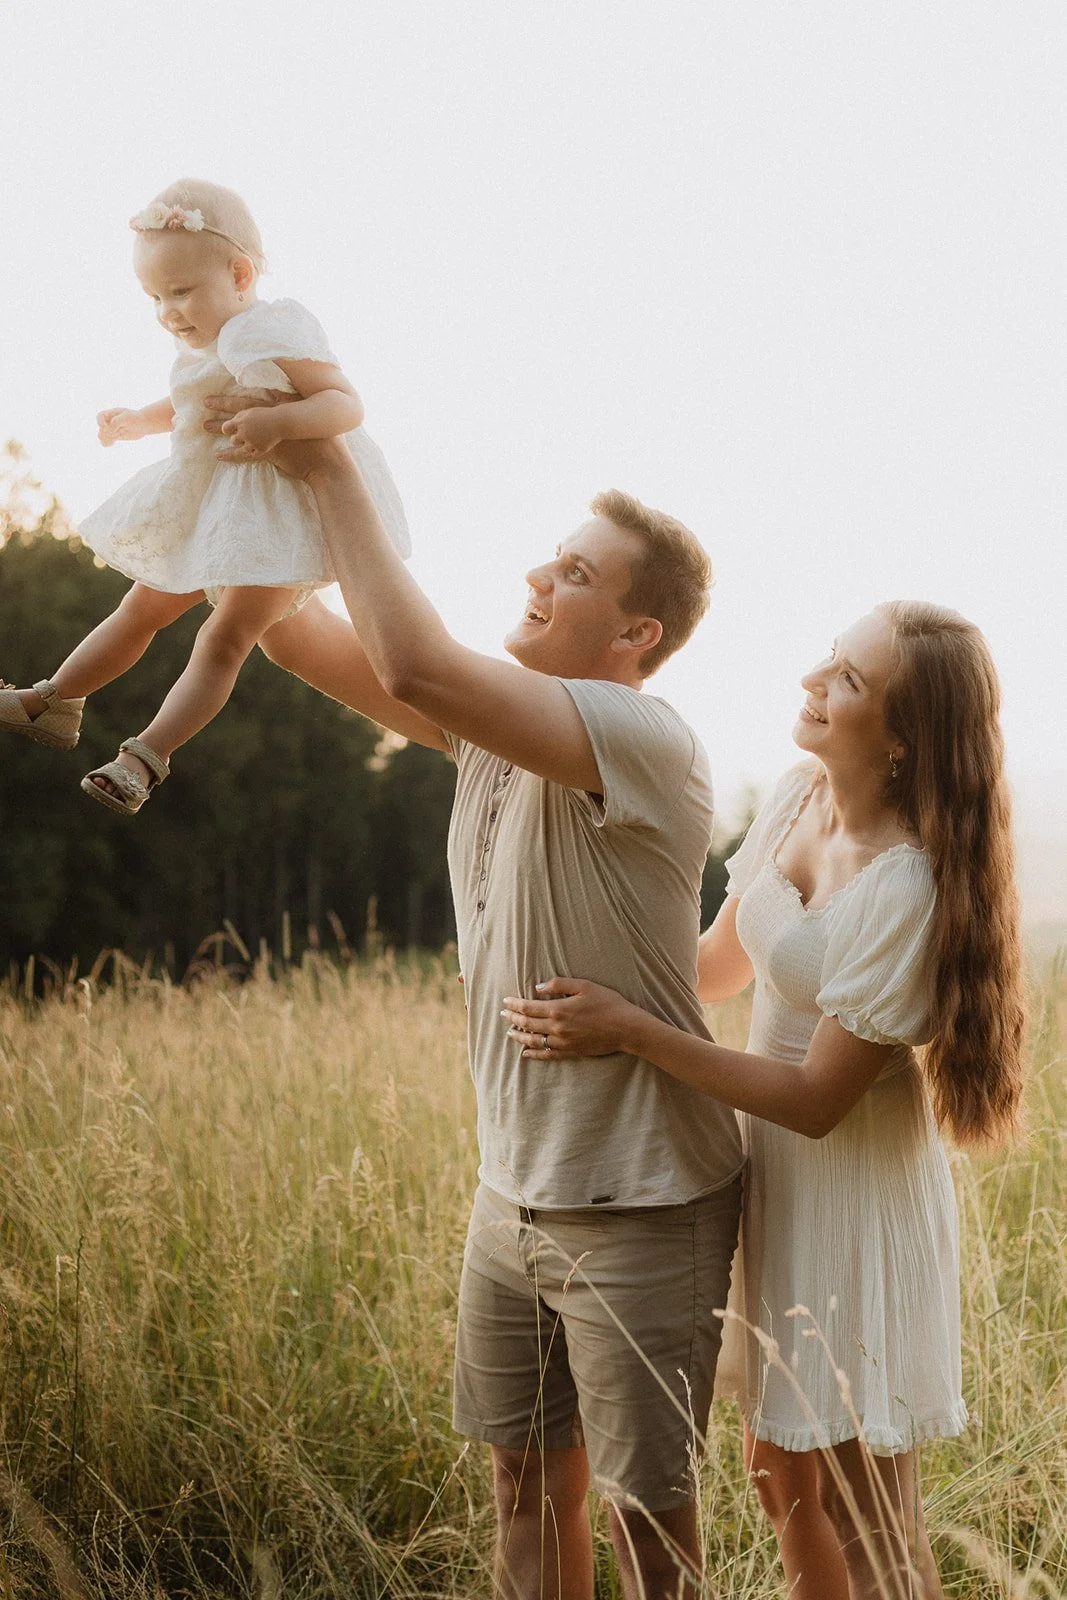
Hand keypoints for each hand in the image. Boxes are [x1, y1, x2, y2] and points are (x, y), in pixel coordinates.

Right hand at [97, 407, 148, 445]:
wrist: (143, 424)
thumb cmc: (135, 418)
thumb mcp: (126, 417)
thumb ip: (116, 422)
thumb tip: (108, 431)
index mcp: (111, 413)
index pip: (99, 416)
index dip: (100, 422)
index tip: (107, 426)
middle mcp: (109, 421)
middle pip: (101, 428)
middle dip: (107, 432)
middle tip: (118, 433)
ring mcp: (112, 429)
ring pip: (101, 436)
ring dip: (105, 439)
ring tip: (114, 439)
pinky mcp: (115, 436)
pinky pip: (106, 441)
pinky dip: (107, 443)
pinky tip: (112, 443)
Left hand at [203, 394, 339, 478]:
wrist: (328, 459)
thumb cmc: (325, 436)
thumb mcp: (313, 412)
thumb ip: (298, 402)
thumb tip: (291, 391)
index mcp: (279, 408)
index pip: (249, 399)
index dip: (232, 396)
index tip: (218, 393)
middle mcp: (270, 421)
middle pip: (240, 413)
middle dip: (220, 408)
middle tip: (204, 405)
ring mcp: (268, 438)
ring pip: (239, 432)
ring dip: (221, 430)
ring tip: (205, 427)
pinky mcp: (268, 454)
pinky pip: (244, 456)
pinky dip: (231, 456)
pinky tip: (217, 456)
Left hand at [500, 976, 637, 1058]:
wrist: (626, 1028)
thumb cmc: (607, 1003)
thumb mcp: (584, 985)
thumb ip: (559, 984)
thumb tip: (538, 987)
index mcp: (558, 1009)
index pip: (528, 1007)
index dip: (515, 1004)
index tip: (506, 1001)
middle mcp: (557, 1028)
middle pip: (527, 1024)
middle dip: (513, 1018)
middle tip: (503, 1014)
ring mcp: (563, 1042)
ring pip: (534, 1041)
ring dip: (519, 1037)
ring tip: (510, 1033)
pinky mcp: (571, 1052)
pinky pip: (548, 1055)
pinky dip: (534, 1054)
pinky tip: (526, 1054)